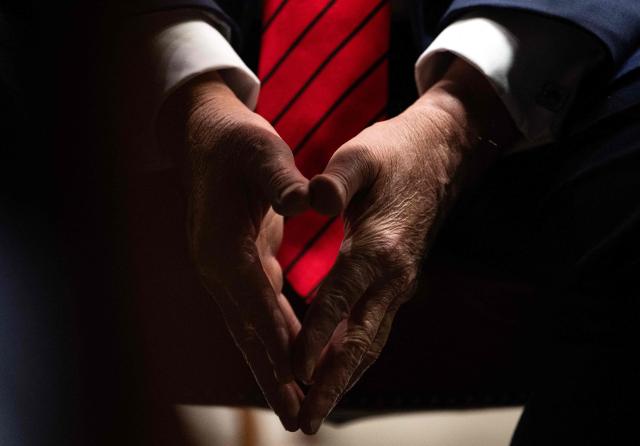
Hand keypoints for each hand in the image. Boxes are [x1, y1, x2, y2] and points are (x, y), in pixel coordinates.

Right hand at [157, 72, 308, 430]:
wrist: (207, 136)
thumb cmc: (236, 143)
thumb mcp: (261, 152)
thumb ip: (282, 179)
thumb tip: (307, 202)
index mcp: (221, 245)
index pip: (254, 303)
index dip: (277, 343)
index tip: (298, 382)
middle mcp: (217, 267)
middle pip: (248, 331)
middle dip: (274, 377)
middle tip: (299, 419)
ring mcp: (224, 271)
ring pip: (252, 329)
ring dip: (275, 368)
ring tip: (297, 408)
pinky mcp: (237, 266)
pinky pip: (259, 312)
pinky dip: (278, 338)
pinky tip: (296, 361)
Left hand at [293, 59, 518, 433]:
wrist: (440, 155)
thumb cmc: (393, 153)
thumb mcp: (361, 156)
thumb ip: (337, 179)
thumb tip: (315, 198)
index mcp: (377, 244)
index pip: (340, 297)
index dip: (316, 334)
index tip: (291, 370)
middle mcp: (392, 274)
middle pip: (360, 339)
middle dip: (332, 382)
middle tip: (307, 420)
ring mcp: (398, 282)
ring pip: (370, 342)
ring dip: (343, 379)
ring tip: (318, 413)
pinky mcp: (397, 283)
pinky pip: (374, 329)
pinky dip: (354, 358)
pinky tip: (338, 375)